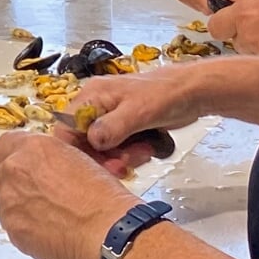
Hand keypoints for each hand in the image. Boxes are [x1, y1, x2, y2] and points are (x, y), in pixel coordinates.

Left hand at [0, 132, 135, 258]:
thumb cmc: (102, 196)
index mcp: (33, 148)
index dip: (15, 158)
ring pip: (3, 203)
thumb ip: (50, 158)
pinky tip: (49, 231)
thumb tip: (43, 166)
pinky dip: (26, 228)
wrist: (107, 230)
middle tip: (34, 194)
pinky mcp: (12, 229)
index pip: (6, 145)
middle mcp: (14, 170)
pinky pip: (12, 226)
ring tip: (47, 216)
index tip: (24, 167)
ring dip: (18, 207)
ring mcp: (9, 201)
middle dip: (11, 184)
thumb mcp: (78, 158)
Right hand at [65, 63, 207, 156]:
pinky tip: (144, 152)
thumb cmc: (165, 95)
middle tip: (124, 166)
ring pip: (101, 147)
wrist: (191, 92)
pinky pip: (116, 148)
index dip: (76, 149)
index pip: (66, 127)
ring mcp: (110, 117)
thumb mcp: (138, 111)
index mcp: (92, 96)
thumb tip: (93, 141)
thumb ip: (113, 126)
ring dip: (119, 157)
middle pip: (83, 141)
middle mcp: (96, 106)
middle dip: (103, 157)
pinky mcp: (124, 127)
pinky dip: (128, 155)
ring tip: (141, 154)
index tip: (96, 165)